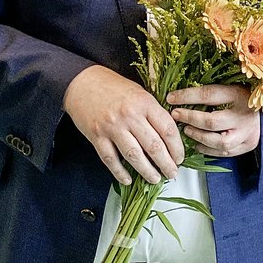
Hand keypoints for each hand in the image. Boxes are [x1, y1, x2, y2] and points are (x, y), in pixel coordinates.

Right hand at [63, 65, 183, 185]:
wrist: (83, 82)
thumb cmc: (114, 87)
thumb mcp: (140, 93)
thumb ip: (153, 112)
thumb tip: (169, 136)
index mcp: (145, 103)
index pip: (167, 129)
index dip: (177, 147)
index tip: (180, 157)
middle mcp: (130, 116)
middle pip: (153, 146)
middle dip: (166, 163)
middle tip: (172, 173)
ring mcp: (112, 127)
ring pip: (134, 156)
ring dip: (147, 171)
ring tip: (155, 179)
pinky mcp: (96, 136)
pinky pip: (110, 159)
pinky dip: (120, 172)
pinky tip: (128, 180)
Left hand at [168, 84, 260, 157]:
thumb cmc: (246, 99)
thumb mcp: (232, 89)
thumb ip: (212, 93)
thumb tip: (182, 95)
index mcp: (240, 95)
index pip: (209, 95)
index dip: (187, 96)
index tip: (171, 98)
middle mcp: (244, 116)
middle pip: (212, 121)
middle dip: (190, 118)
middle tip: (176, 115)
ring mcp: (247, 133)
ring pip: (218, 141)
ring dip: (198, 136)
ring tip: (187, 130)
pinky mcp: (247, 146)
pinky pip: (224, 152)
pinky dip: (208, 149)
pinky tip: (198, 144)